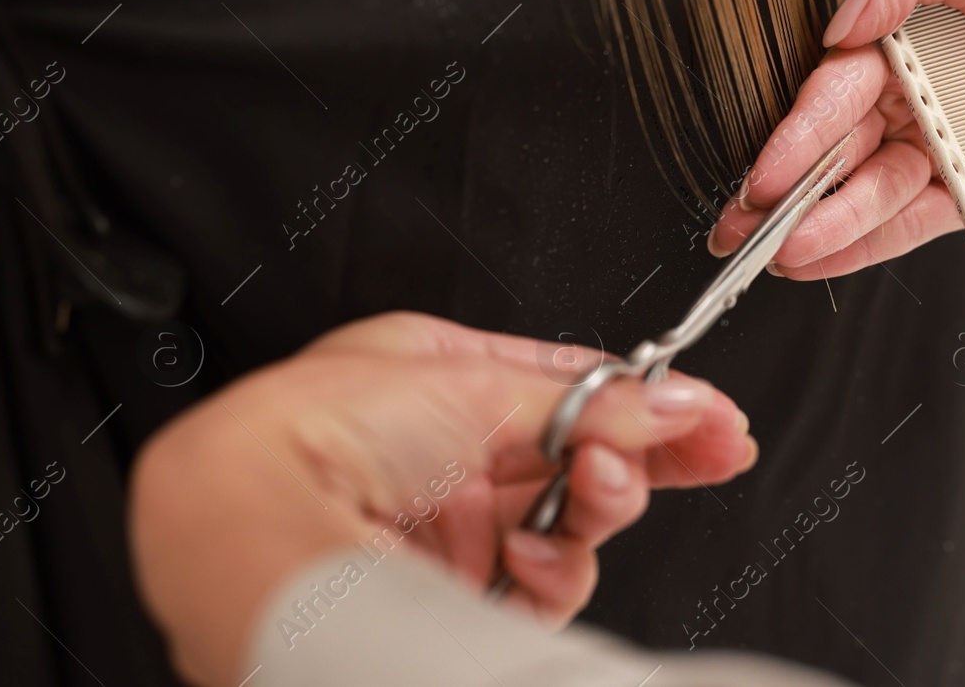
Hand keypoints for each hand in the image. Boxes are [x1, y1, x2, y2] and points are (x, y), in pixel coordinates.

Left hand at [129, 311, 755, 686]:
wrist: (254, 517)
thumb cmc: (323, 425)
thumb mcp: (479, 382)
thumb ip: (593, 400)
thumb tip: (677, 402)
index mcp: (442, 374)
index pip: (572, 384)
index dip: (646, 399)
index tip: (710, 415)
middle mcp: (446, 448)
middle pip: (580, 453)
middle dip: (644, 452)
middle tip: (708, 451)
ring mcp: (451, 523)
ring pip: (569, 520)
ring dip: (600, 504)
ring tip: (596, 488)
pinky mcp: (454, 590)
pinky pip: (539, 583)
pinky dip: (552, 568)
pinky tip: (533, 550)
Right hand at [708, 0, 964, 277]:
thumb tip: (847, 17)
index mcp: (900, 40)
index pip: (835, 92)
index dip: (797, 135)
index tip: (765, 172)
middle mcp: (908, 97)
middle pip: (836, 152)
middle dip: (785, 193)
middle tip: (742, 228)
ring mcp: (937, 148)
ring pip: (867, 195)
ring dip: (821, 227)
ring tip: (782, 256)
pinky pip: (912, 224)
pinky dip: (866, 244)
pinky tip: (821, 260)